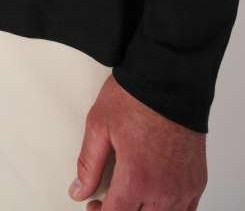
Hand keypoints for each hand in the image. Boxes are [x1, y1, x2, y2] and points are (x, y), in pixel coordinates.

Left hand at [68, 74, 206, 208]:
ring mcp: (183, 187)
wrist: (170, 79)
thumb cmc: (136, 97)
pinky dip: (168, 209)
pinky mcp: (197, 180)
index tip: (93, 206)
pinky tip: (155, 198)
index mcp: (137, 178)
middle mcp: (164, 189)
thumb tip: (79, 190)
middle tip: (107, 201)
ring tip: (131, 197)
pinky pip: (185, 210)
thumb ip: (88, 164)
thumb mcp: (99, 125)